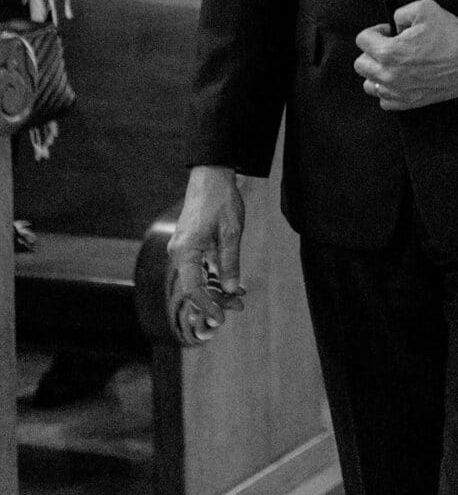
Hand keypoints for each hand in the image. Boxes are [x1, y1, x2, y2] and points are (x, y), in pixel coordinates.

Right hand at [166, 166, 245, 345]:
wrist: (211, 175)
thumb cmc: (221, 201)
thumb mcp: (231, 233)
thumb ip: (230, 263)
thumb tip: (232, 290)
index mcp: (185, 251)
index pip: (192, 288)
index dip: (206, 306)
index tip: (221, 319)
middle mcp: (179, 252)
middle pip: (194, 286)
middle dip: (216, 299)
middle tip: (239, 307)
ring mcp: (183, 248)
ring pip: (198, 278)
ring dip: (217, 289)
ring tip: (240, 298)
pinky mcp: (189, 244)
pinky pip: (200, 267)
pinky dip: (215, 276)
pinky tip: (232, 284)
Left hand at [355, 0, 457, 110]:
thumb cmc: (451, 33)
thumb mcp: (424, 8)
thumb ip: (400, 13)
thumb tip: (394, 26)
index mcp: (388, 51)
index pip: (362, 40)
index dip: (376, 31)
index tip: (389, 31)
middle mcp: (388, 75)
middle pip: (361, 64)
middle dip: (372, 51)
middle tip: (391, 46)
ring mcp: (398, 91)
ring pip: (369, 85)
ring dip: (377, 72)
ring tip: (393, 64)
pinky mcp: (410, 102)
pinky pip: (384, 100)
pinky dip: (388, 90)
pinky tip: (401, 79)